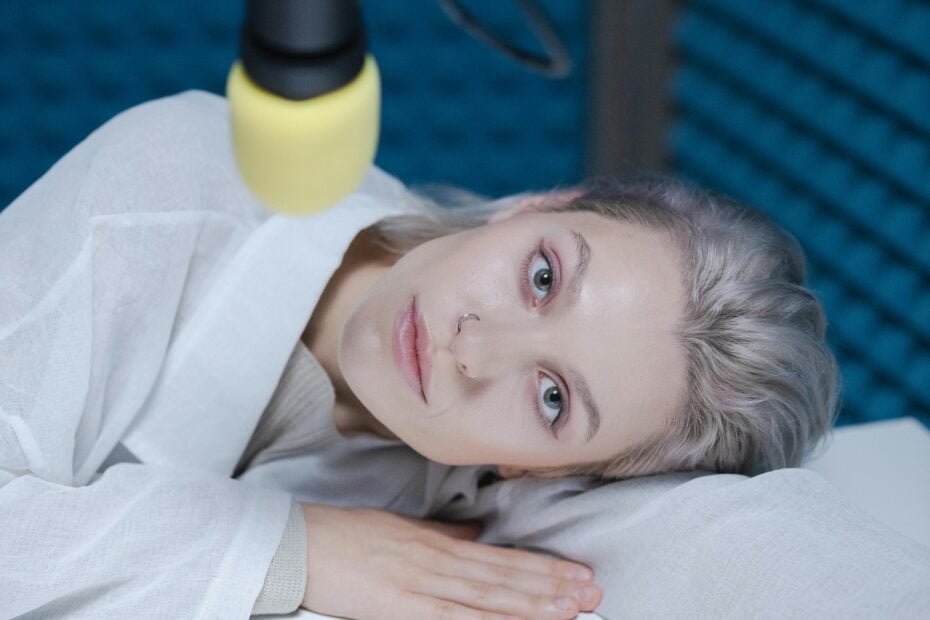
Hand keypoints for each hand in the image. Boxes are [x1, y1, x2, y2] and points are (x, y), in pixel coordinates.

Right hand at [300, 502, 602, 619]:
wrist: (302, 545)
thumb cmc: (348, 535)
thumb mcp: (402, 528)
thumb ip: (442, 535)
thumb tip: (473, 533)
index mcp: (439, 543)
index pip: (501, 559)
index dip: (542, 568)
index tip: (577, 575)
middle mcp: (438, 562)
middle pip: (504, 579)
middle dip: (551, 588)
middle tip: (592, 593)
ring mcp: (422, 586)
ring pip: (487, 599)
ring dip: (531, 605)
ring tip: (570, 609)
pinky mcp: (402, 608)